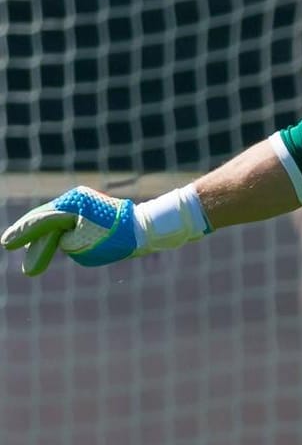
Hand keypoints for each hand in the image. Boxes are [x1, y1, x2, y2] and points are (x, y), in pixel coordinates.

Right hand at [1, 187, 145, 275]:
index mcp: (73, 204)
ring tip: (17, 242)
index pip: (43, 221)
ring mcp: (81, 205)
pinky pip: (62, 222)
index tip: (6, 243)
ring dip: (38, 233)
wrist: (144, 228)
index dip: (23, 232)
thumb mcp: (84, 242)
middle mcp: (75, 201)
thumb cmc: (118, 236)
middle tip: (6, 244)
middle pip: (43, 218)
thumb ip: (61, 240)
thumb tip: (54, 240)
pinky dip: (51, 231)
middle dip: (26, 232)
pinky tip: (41, 239)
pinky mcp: (87, 213)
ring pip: (52, 220)